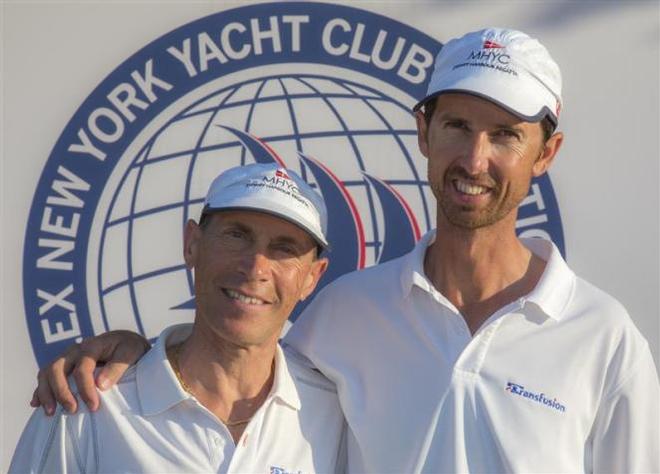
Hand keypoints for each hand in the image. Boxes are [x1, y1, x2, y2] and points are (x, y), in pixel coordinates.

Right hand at [30, 330, 150, 414]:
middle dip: (62, 391)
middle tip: (72, 410)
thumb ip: (117, 367)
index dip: (86, 388)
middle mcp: (76, 350)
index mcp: (93, 345)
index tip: (93, 406)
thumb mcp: (131, 352)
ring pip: (47, 372)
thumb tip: (101, 385)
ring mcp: (67, 357)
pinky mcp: (64, 366)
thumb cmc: (130, 348)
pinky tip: (37, 404)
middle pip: (57, 368)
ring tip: (50, 412)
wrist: (127, 343)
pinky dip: (40, 390)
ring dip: (46, 392)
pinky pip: (46, 376)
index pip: (83, 367)